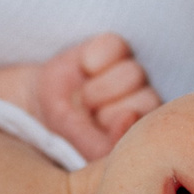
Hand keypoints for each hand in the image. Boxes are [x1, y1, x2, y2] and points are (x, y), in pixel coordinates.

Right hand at [31, 33, 161, 159]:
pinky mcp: (114, 47)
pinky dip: (95, 56)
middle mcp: (144, 99)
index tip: (101, 128)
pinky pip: (114, 44)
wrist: (39, 106)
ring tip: (84, 95)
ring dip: (99, 87)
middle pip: (147, 99)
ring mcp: (131, 71)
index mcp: (145, 128)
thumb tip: (130, 116)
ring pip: (132, 73)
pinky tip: (84, 67)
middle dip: (110, 110)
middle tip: (90, 114)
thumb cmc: (68, 132)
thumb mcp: (83, 148)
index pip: (154, 127)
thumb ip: (106, 146)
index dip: (124, 126)